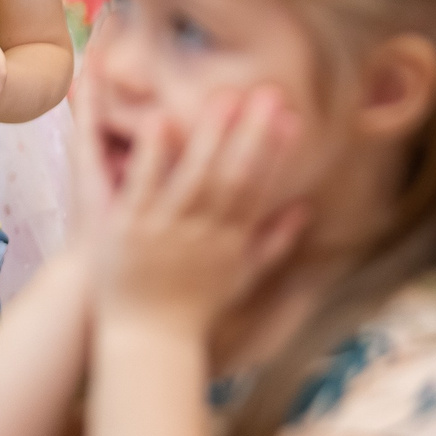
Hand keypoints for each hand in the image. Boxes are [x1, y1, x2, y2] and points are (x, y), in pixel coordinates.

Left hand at [76, 81, 309, 330]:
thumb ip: (273, 241)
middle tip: (267, 93)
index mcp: (232, 241)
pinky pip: (143, 187)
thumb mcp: (241, 277)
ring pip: (194, 179)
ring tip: (222, 99)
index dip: (277, 153)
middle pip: (234, 178)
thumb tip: (305, 208)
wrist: (150, 341)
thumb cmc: (194, 308)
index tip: (291, 117)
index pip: (259, 189)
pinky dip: (154, 156)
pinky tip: (160, 123)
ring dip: (209, 138)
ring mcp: (166, 230)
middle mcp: (204, 233)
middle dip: (252, 135)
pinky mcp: (129, 230)